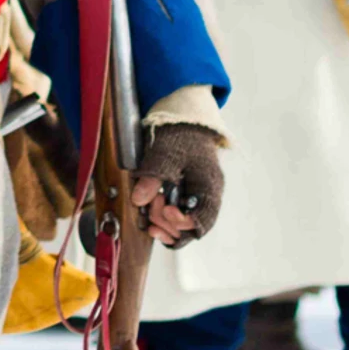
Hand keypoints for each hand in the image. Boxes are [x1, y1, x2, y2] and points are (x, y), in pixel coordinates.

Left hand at [135, 121, 222, 245]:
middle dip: (167, 223)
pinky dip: (164, 221)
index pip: (201, 219)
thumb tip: (139, 201)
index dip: (179, 221)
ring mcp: (198, 198)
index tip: (162, 208)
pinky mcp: (186, 197)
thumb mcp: (164, 152)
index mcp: (209, 186)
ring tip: (150, 209)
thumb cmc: (180, 134)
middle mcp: (208, 197)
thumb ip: (153, 177)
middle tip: (151, 204)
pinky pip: (178, 218)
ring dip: (164, 224)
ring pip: (184, 228)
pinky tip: (151, 218)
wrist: (185, 120)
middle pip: (192, 229)